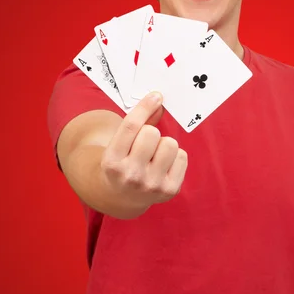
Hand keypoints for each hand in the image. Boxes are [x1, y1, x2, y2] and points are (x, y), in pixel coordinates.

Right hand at [100, 92, 187, 211]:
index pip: (130, 127)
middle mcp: (130, 175)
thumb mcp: (119, 145)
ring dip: (164, 144)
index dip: (144, 107)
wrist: (123, 197)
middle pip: (152, 133)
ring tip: (155, 155)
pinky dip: (175, 156)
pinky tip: (163, 166)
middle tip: (145, 144)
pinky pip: (182, 156)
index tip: (156, 96)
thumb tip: (158, 101)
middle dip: (151, 133)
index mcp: (112, 162)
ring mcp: (151, 185)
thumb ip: (138, 123)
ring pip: (170, 143)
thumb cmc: (122, 163)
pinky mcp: (170, 190)